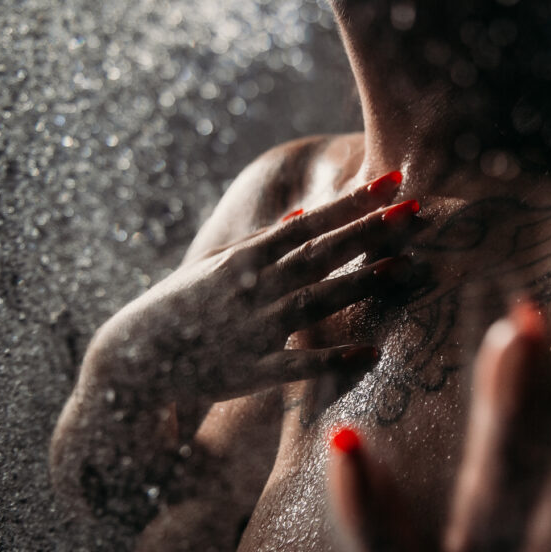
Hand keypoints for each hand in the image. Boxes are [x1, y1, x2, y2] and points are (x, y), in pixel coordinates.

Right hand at [51, 171, 425, 518]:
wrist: (136, 356)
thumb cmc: (182, 306)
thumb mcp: (219, 264)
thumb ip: (263, 243)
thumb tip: (302, 216)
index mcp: (250, 258)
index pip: (312, 223)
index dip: (354, 202)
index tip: (391, 181)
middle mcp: (257, 287)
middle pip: (324, 253)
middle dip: (371, 230)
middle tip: (414, 209)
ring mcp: (256, 328)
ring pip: (319, 300)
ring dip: (362, 282)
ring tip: (405, 266)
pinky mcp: (253, 370)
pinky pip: (300, 365)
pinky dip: (335, 359)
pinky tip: (371, 353)